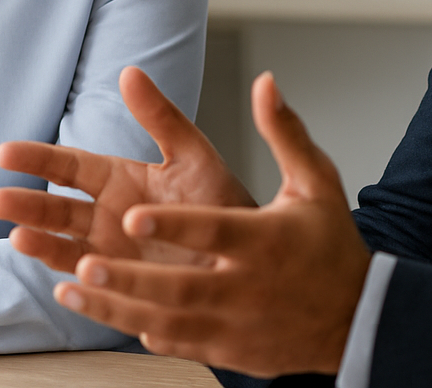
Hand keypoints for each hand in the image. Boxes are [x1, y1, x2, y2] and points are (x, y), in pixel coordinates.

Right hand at [0, 66, 254, 270]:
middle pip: (56, 208)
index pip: (67, 166)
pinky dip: (75, 281)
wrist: (250, 256)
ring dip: (39, 243)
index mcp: (119, 178)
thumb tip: (128, 70)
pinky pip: (92, 284)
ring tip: (17, 237)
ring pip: (64, 246)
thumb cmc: (223, 203)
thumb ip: (160, 116)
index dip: (36, 159)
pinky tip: (61, 281)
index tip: (4, 153)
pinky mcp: (123, 287)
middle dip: (25, 205)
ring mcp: (111, 253)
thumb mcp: (192, 155)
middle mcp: (107, 215)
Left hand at [51, 73, 370, 377]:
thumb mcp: (316, 181)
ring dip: (118, 306)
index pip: (212, 231)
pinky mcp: (231, 350)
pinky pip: (179, 343)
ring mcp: (236, 324)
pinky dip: (142, 330)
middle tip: (84, 264)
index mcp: (265, 240)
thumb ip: (284, 131)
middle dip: (129, 278)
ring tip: (72, 289)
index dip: (172, 226)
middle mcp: (248, 287)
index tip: (129, 218)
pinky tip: (108, 314)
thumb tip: (265, 82)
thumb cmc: (331, 243)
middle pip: (181, 286)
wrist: (359, 316)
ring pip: (168, 320)